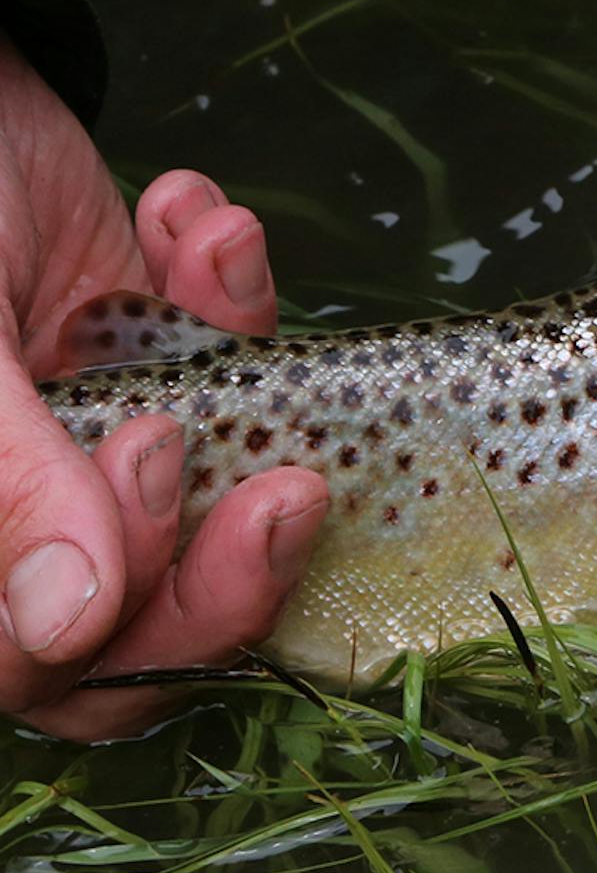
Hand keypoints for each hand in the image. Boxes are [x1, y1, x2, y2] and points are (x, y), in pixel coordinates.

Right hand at [0, 42, 326, 740]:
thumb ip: (6, 480)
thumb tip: (71, 626)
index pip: (44, 659)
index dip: (126, 613)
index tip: (159, 457)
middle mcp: (21, 502)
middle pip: (151, 620)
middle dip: (233, 557)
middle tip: (292, 487)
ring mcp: (91, 433)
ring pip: (218, 491)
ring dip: (238, 377)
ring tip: (212, 259)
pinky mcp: (159, 356)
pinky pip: (235, 362)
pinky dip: (225, 287)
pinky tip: (185, 213)